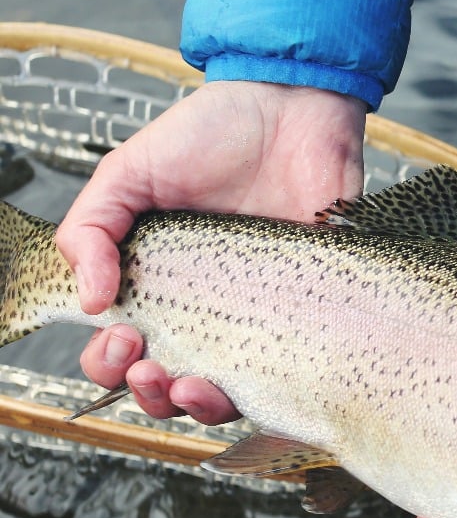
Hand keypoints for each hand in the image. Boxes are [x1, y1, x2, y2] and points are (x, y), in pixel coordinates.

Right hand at [56, 81, 365, 421]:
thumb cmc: (211, 136)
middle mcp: (204, 311)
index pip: (121, 350)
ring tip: (188, 385)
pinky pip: (287, 374)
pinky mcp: (306, 316)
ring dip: (196, 406)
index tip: (120, 335)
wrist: (293, 111)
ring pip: (223, 394)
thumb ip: (92, 229)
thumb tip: (89, 302)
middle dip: (147, 393)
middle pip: (167, 386)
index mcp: (156, 284)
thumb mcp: (130, 172)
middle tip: (149, 365)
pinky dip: (263, 392)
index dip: (109, 363)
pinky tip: (246, 379)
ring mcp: (257, 317)